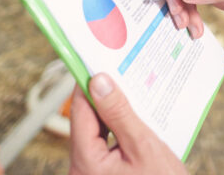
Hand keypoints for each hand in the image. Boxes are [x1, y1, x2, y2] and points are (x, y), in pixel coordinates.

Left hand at [69, 73, 186, 174]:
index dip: (88, 84)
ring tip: (130, 92)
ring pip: (94, 133)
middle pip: (86, 122)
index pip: (80, 112)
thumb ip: (119, 113)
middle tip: (120, 72)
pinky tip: (133, 118)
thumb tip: (99, 81)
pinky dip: (116, 131)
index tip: (98, 60)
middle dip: (103, 97)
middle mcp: (80, 170)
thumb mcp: (143, 147)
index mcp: (85, 163)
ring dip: (111, 114)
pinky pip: (103, 146)